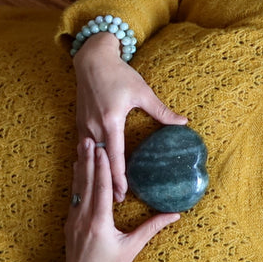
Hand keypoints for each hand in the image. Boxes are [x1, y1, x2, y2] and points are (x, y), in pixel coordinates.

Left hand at [61, 138, 179, 261]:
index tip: (103, 149)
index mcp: (99, 222)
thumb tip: (175, 214)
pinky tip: (78, 169)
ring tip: (82, 146)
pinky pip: (74, 196)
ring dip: (80, 166)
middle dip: (88, 159)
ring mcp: (74, 220)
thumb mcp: (132, 248)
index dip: (102, 168)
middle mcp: (83, 218)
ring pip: (77, 187)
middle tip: (88, 138)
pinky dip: (77, 180)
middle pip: (86, 183)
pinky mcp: (70, 223)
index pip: (101, 189)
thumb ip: (152, 228)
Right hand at [74, 33, 187, 200]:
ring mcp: (83, 125)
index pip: (114, 156)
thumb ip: (162, 111)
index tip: (124, 193)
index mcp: (110, 121)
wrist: (92, 59)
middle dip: (108, 182)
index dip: (119, 177)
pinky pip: (84, 146)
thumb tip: (183, 122)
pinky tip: (94, 170)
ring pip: (90, 155)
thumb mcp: (143, 92)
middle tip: (117, 201)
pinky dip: (90, 160)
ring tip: (106, 190)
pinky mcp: (79, 122)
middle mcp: (93, 126)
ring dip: (98, 172)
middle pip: (100, 161)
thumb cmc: (119, 74)